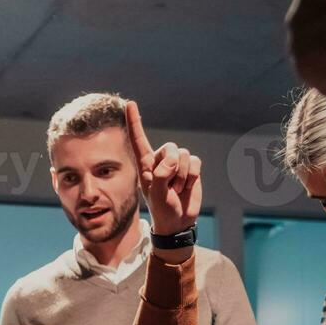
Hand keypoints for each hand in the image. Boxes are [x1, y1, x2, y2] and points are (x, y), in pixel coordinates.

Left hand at [126, 101, 201, 235]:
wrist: (178, 220)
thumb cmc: (161, 207)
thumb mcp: (155, 193)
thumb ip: (160, 174)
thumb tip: (173, 160)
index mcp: (145, 164)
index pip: (138, 139)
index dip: (134, 121)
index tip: (130, 104)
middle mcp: (160, 160)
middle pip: (169, 147)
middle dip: (172, 166)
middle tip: (169, 185)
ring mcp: (176, 163)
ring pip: (183, 155)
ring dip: (182, 175)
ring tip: (176, 189)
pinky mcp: (191, 168)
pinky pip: (196, 162)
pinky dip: (192, 176)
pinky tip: (186, 186)